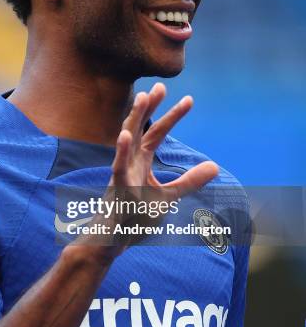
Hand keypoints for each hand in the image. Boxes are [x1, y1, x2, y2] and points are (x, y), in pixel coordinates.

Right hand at [73, 83, 218, 260]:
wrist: (113, 241)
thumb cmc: (135, 217)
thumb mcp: (168, 197)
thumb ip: (188, 181)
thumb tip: (215, 166)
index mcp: (141, 162)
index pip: (157, 133)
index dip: (172, 116)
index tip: (189, 100)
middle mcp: (130, 162)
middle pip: (141, 128)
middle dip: (149, 108)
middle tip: (160, 86)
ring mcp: (121, 173)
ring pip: (126, 140)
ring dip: (134, 119)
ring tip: (142, 98)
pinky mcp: (116, 189)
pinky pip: (118, 167)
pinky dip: (121, 151)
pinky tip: (124, 136)